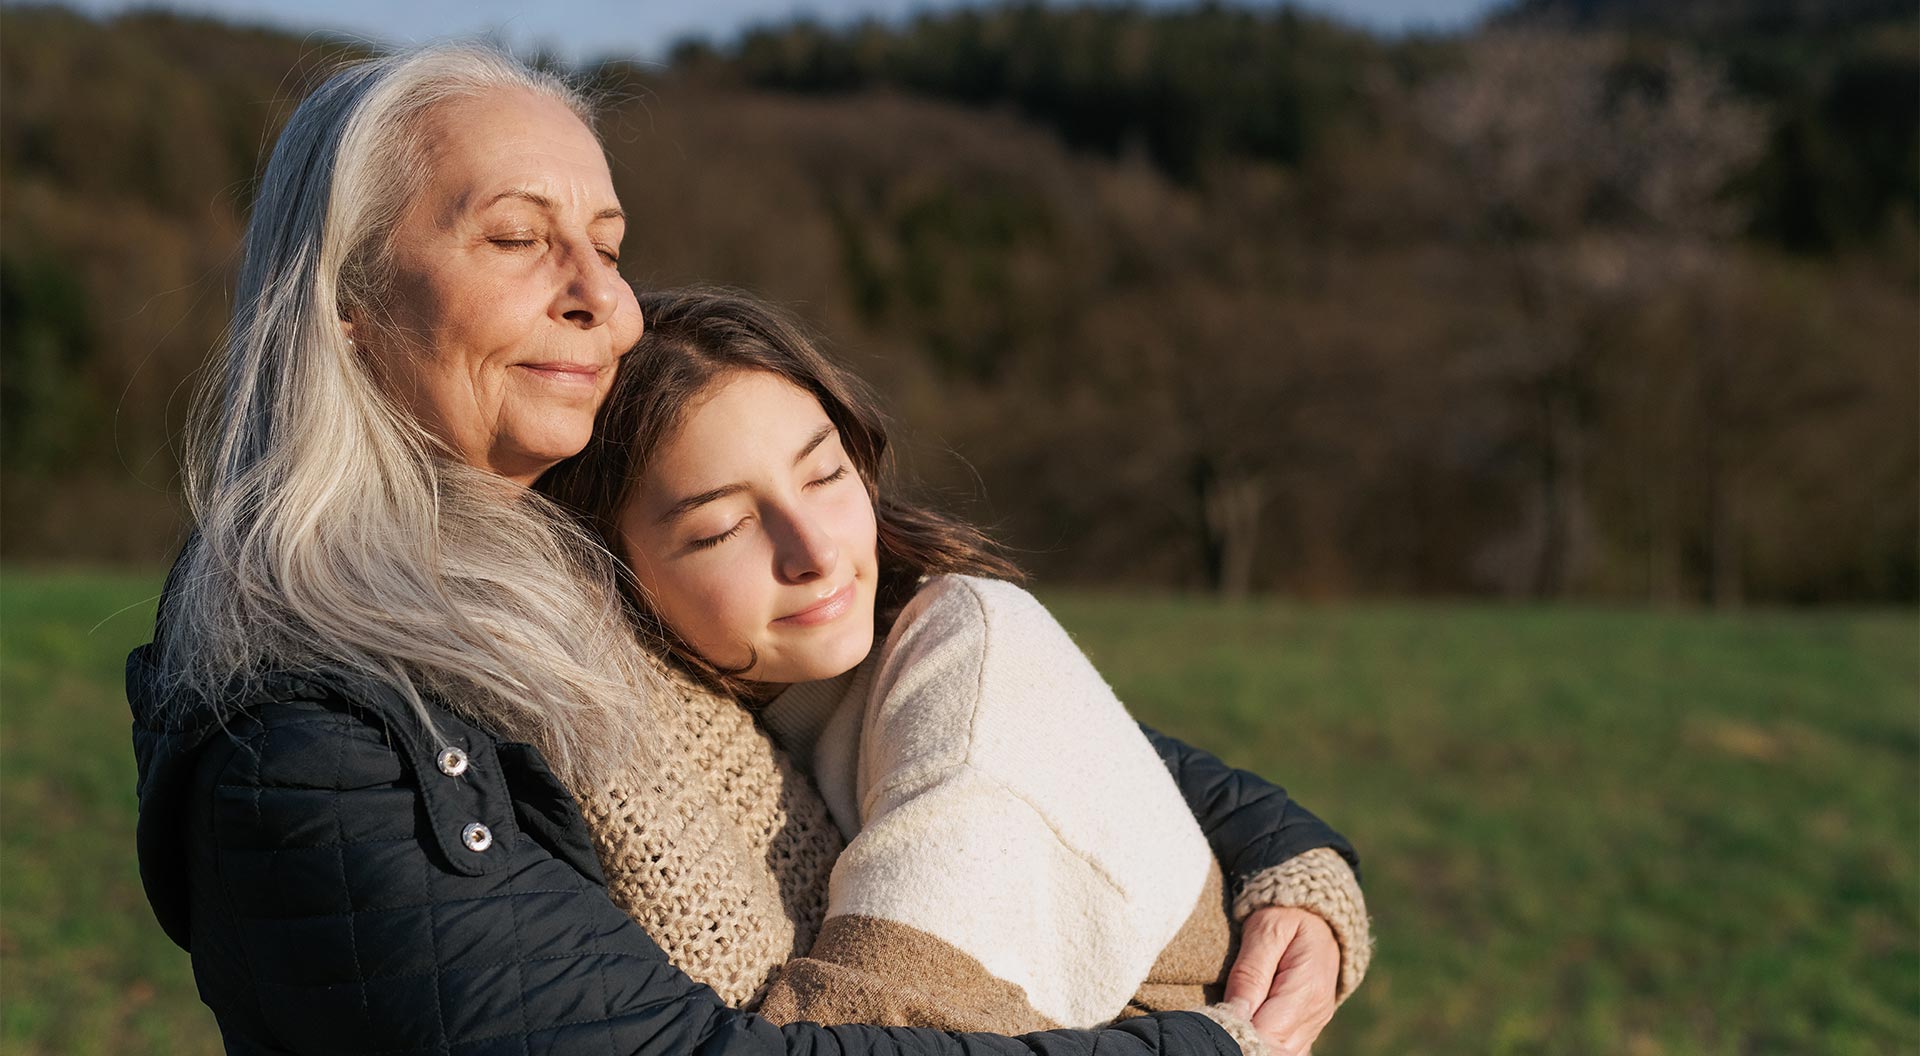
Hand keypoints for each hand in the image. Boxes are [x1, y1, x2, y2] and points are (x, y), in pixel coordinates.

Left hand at [1223, 906, 1339, 1055]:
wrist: (1318, 912)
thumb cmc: (1287, 913)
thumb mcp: (1266, 930)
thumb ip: (1249, 973)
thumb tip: (1235, 1013)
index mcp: (1307, 990)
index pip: (1268, 1032)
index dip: (1238, 1031)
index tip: (1212, 1020)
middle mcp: (1315, 1013)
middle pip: (1275, 1048)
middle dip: (1243, 1040)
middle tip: (1214, 1024)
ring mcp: (1315, 1022)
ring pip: (1282, 1053)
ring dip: (1254, 1044)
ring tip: (1226, 1026)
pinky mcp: (1309, 1026)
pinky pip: (1287, 1049)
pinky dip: (1266, 1045)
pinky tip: (1245, 1031)